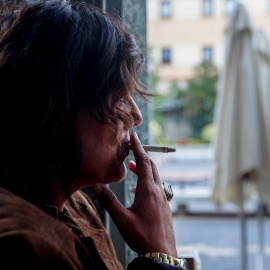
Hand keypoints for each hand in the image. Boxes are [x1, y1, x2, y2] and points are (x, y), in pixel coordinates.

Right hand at [92, 132, 176, 256]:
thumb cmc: (143, 237)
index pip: (144, 163)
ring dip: (145, 169)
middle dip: (142, 156)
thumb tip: (97, 186)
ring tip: (134, 168)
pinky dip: (148, 182)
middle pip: (152, 167)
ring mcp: (163, 199)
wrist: (161, 254)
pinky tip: (139, 190)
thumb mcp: (122, 219)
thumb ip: (109, 201)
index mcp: (148, 191)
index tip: (134, 137)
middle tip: (132, 149)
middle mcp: (158, 192)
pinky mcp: (165, 206)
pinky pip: (157, 187)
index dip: (139, 148)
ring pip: (155, 177)